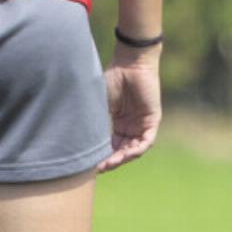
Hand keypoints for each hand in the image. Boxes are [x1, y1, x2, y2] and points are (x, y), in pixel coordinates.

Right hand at [99, 55, 161, 171]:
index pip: (110, 146)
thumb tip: (78, 141)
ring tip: (110, 163)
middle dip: (111, 161)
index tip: (89, 165)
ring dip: (123, 158)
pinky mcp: (152, 120)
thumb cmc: (111, 79)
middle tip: (99, 168)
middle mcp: (130, 126)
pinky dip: (137, 149)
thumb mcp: (98, 104)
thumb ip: (94, 122)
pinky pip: (146, 141)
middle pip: (121, 151)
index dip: (101, 156)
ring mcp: (141, 124)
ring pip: (134, 149)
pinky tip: (127, 154)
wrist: (129, 63)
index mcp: (116, 123)